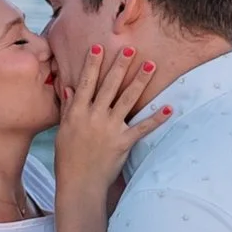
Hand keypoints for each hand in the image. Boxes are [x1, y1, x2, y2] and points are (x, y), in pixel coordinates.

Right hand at [51, 41, 171, 199]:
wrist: (79, 184)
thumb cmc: (67, 159)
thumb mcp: (63, 131)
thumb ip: (68, 108)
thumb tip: (68, 88)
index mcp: (77, 113)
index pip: (86, 83)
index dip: (92, 64)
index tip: (99, 47)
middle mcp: (93, 116)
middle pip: (109, 86)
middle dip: (120, 66)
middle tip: (131, 49)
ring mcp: (109, 129)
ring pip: (127, 100)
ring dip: (140, 81)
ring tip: (150, 65)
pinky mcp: (123, 142)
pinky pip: (142, 128)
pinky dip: (156, 119)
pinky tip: (168, 108)